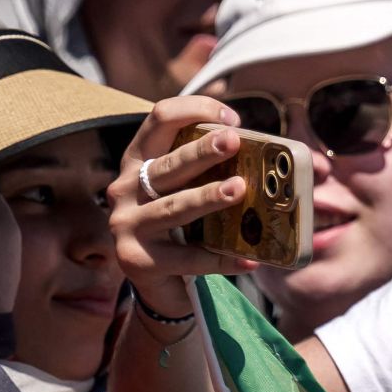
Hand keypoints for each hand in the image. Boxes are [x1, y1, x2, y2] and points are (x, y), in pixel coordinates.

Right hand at [108, 97, 256, 322]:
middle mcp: (125, 189)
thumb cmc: (177, 223)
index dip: (193, 110)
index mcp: (138, 160)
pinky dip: (222, 259)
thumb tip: (265, 158)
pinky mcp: (138, 261)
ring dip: (207, 197)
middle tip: (233, 141)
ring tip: (239, 189)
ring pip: (174, 207)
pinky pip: (188, 258)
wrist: (155, 280)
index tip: (232, 119)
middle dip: (201, 151)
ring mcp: (127, 225)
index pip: (159, 119)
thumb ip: (207, 170)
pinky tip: (249, 258)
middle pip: (167, 164)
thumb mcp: (183, 188)